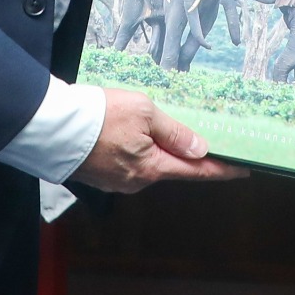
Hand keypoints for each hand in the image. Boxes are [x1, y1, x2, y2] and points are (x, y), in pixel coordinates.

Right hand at [71, 88, 245, 193]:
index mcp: (152, 168)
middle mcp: (136, 181)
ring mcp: (117, 180)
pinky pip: (128, 161)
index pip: (197, 172)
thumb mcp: (144, 112)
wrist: (51, 126)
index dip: (222, 169)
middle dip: (184, 151)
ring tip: (152, 122)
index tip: (243, 168)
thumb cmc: (97, 116)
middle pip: (171, 166)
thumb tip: (199, 147)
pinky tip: (128, 130)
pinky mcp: (101, 174)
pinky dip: (136, 147)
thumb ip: (174, 132)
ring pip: (148, 162)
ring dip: (156, 145)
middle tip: (197, 131)